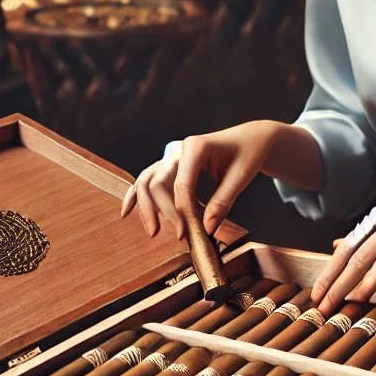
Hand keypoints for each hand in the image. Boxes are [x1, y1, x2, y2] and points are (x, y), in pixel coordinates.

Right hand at [120, 120, 284, 238]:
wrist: (249, 139)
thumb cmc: (247, 155)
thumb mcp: (240, 177)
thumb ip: (223, 202)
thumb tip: (206, 229)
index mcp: (195, 147)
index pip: (181, 184)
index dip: (181, 211)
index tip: (188, 233)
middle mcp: (178, 149)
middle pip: (157, 182)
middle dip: (163, 211)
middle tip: (178, 236)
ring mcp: (171, 156)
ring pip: (147, 180)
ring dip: (146, 207)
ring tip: (153, 231)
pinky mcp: (169, 164)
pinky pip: (147, 178)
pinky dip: (136, 195)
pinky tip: (126, 212)